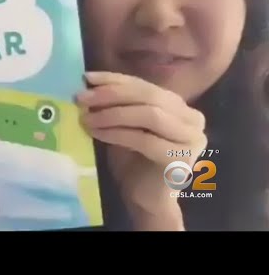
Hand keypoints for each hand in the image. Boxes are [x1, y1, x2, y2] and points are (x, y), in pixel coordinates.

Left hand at [76, 71, 206, 229]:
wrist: (145, 197)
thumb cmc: (133, 159)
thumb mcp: (124, 124)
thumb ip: (116, 103)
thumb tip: (88, 83)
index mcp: (178, 105)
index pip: (144, 84)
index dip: (114, 79)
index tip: (87, 78)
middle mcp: (192, 118)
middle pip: (148, 96)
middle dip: (111, 94)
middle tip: (82, 99)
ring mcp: (191, 139)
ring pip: (149, 115)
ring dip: (113, 114)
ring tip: (87, 118)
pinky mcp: (181, 159)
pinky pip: (145, 139)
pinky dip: (117, 134)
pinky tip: (97, 133)